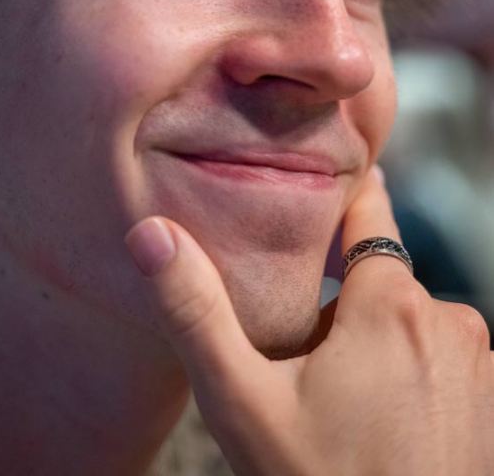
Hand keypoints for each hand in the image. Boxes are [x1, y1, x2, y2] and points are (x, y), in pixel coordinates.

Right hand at [125, 168, 493, 475]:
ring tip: (343, 404)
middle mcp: (450, 320)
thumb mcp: (242, 402)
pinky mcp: (492, 399)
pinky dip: (413, 374)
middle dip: (342, 307)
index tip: (326, 184)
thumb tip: (150, 233)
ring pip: (409, 323)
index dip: (341, 200)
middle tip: (305, 363)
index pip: (368, 213)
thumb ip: (196, 311)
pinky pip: (441, 360)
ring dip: (377, 344)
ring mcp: (481, 364)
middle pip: (379, 281)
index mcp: (391, 304)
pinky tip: (383, 426)